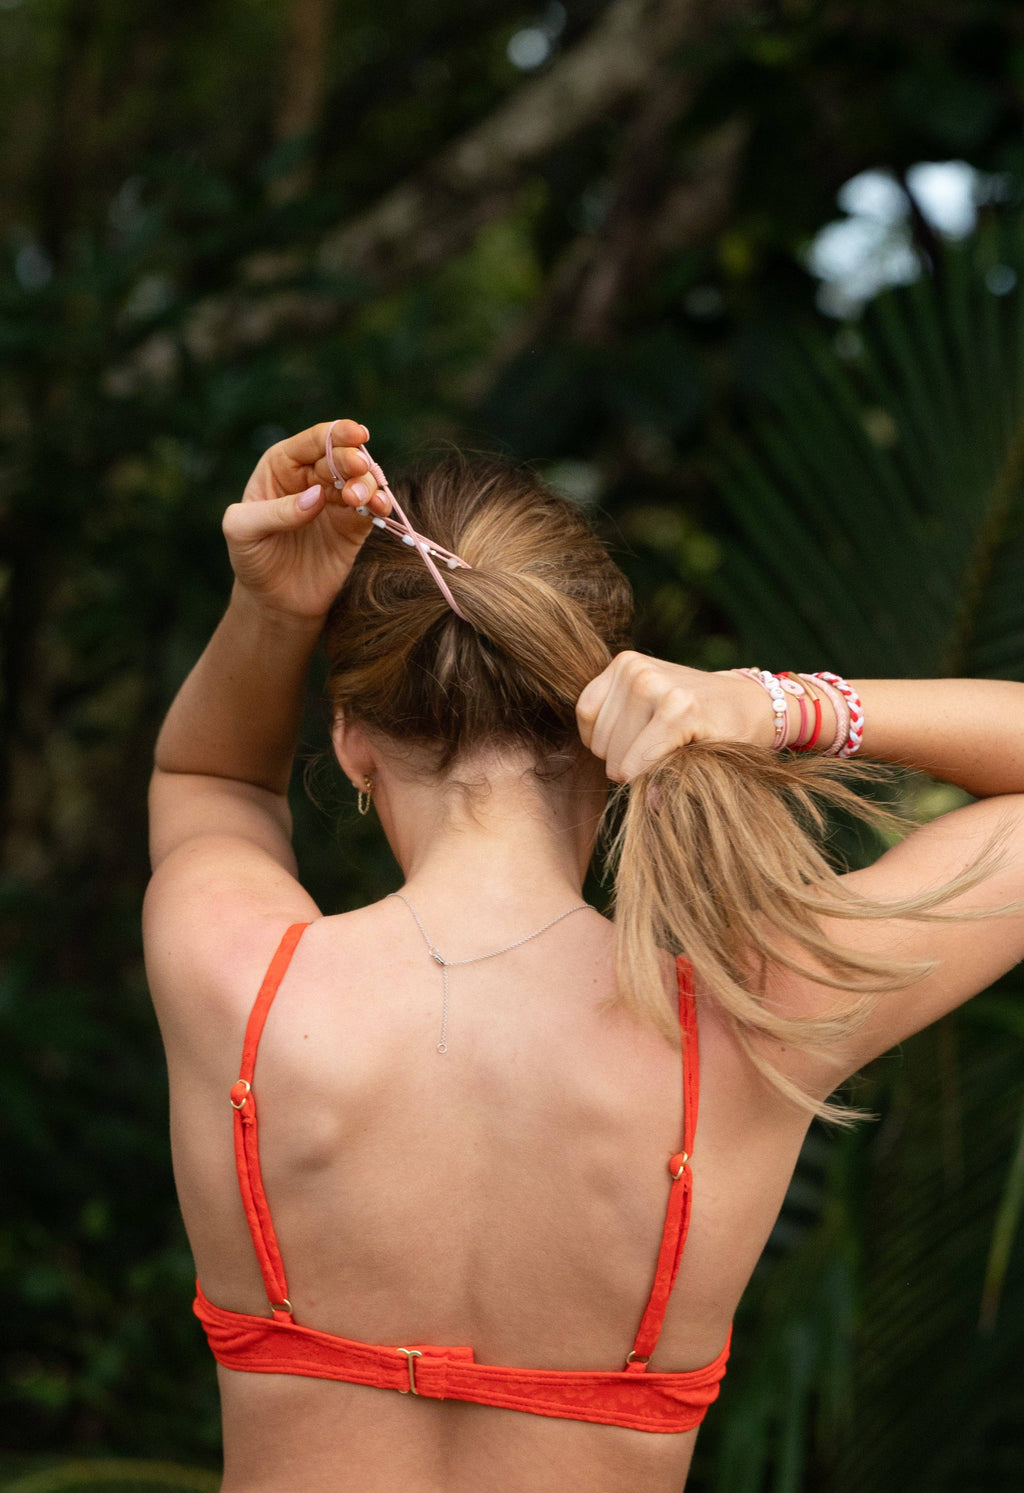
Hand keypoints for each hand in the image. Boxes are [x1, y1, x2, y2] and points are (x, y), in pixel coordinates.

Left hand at [222, 419, 388, 621]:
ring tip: (359, 498)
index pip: (313, 441)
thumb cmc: (252, 559)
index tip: (356, 436)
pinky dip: (380, 504)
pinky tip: (380, 507)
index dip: (336, 434)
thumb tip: (316, 496)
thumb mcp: (243, 531)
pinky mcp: (355, 525)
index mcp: (282, 466)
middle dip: (352, 459)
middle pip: (341, 455)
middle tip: (358, 470)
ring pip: (360, 479)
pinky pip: (372, 507)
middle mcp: (312, 477)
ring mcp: (336, 500)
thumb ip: (274, 511)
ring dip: (366, 483)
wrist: (274, 602)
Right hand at [575, 652, 775, 781]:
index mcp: (678, 708)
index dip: (637, 784)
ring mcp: (635, 668)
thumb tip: (649, 803)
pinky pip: (586, 709)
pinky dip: (595, 729)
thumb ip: (678, 784)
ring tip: (639, 748)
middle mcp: (652, 682)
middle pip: (611, 752)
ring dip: (612, 751)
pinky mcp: (623, 662)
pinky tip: (616, 736)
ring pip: (597, 735)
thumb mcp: (713, 766)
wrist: (738, 699)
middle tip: (652, 763)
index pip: (630, 765)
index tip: (657, 782)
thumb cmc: (727, 738)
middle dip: (626, 767)